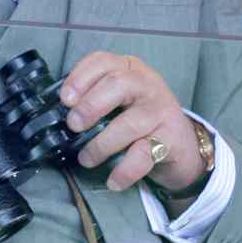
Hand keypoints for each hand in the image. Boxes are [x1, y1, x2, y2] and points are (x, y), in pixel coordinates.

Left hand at [58, 52, 203, 193]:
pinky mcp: (170, 138)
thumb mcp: (119, 100)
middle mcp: (147, 84)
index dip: (80, 78)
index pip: (103, 62)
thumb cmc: (140, 119)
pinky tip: (113, 181)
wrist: (182, 146)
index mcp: (129, 69)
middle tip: (73, 126)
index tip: (64, 100)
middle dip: (90, 106)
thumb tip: (58, 115)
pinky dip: (125, 170)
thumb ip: (94, 99)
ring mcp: (161, 110)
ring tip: (86, 159)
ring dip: (101, 144)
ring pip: (129, 123)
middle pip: (117, 84)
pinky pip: (144, 154)